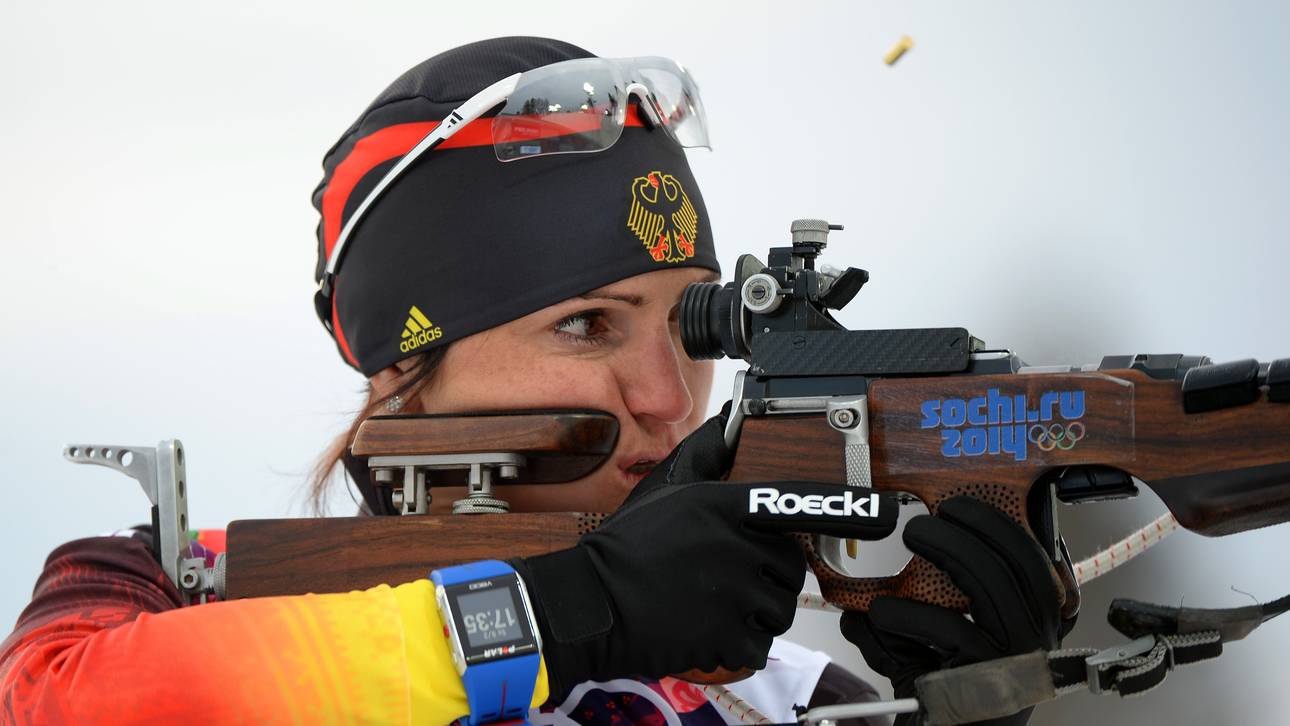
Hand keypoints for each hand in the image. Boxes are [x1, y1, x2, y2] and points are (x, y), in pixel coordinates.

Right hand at [513, 408, 898, 697]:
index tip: (884, 511)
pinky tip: (708, 628)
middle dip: (767, 575)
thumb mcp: (665, 489)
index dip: (844, 508)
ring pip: (778, 608)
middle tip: (725, 577)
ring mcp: (731, 591)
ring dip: (755, 611)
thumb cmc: (626, 546)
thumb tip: (730, 423)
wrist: (591, 603)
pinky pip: (760, 643)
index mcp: (721, 505)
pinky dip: (740, 643)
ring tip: (711, 603)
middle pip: (787, 566)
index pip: (793, 502)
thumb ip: (704, 454)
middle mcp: (733, 545)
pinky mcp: (725, 633)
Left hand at [839, 496, 1070, 725]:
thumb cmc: (943, 695)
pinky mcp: (991, 679)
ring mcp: (1019, 659)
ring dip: (946, 551)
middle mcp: (1038, 640)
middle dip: (969, 530)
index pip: (1031, 561)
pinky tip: (880, 612)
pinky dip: (907, 613)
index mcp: (1033, 623)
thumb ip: (920, 608)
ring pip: (992, 585)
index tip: (958, 507)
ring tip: (910, 541)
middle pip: (1016, 564)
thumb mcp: (936, 644)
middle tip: (922, 524)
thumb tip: (870, 579)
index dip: (998, 526)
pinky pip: (951, 630)